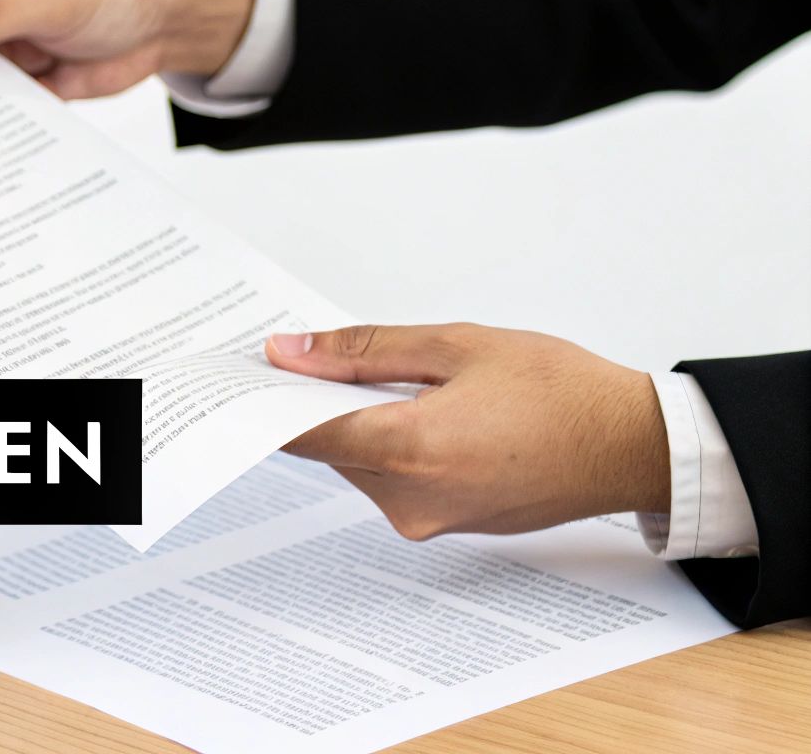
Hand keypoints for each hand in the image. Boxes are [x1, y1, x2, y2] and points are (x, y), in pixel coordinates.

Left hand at [268, 323, 670, 539]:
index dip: (264, 401)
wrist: (632, 447)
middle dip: (313, 402)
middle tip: (301, 354)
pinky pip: (392, 481)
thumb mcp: (456, 345)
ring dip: (355, 423)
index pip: (302, 433)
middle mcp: (412, 500)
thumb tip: (292, 352)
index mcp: (411, 451)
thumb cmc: (561, 391)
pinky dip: (388, 446)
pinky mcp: (445, 525)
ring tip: (377, 374)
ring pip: (358, 464)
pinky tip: (411, 408)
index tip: (238, 376)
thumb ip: (364, 351)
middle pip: (329, 448)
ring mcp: (428, 520)